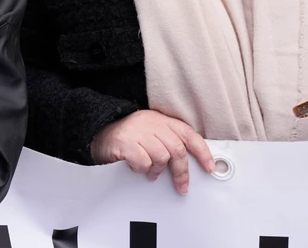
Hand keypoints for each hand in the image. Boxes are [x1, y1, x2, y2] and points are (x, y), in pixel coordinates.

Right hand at [91, 109, 215, 194]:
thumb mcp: (150, 134)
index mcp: (161, 120)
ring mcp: (138, 131)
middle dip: (181, 172)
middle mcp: (151, 123)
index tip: (209, 168)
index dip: (202, 152)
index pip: (188, 134)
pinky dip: (142, 169)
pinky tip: (136, 167)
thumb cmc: (127, 137)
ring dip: (157, 170)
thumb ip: (168, 142)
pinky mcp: (126, 142)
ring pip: (161, 157)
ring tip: (149, 172)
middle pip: (177, 149)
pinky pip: (143, 162)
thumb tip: (187, 163)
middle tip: (181, 186)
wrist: (97, 133)